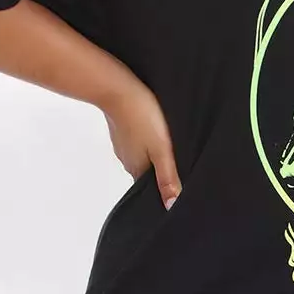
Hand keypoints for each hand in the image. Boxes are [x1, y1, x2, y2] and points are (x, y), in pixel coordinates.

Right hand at [102, 77, 180, 209]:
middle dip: (160, 169)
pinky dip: (145, 139)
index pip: (151, 187)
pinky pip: (135, 140)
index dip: (164, 187)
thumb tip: (171, 206)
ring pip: (141, 154)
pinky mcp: (121, 128)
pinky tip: (153, 131)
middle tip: (178, 162)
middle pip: (147, 171)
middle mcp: (126, 160)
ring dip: (153, 153)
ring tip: (168, 145)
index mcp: (136, 169)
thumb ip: (168, 177)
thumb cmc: (141, 117)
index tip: (176, 185)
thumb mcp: (161, 150)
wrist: (116, 88)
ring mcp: (122, 144)